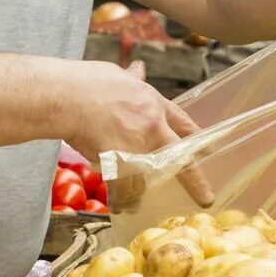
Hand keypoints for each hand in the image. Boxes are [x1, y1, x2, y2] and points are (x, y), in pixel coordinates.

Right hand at [59, 60, 211, 204]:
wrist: (67, 96)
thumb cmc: (87, 82)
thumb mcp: (118, 76)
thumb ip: (132, 80)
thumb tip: (139, 69)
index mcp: (154, 104)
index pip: (183, 124)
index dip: (197, 139)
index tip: (208, 150)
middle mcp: (152, 127)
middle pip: (181, 159)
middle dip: (195, 181)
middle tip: (205, 196)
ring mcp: (138, 147)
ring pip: (148, 178)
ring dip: (140, 192)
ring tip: (134, 204)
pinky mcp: (120, 163)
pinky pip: (125, 188)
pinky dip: (121, 199)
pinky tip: (119, 207)